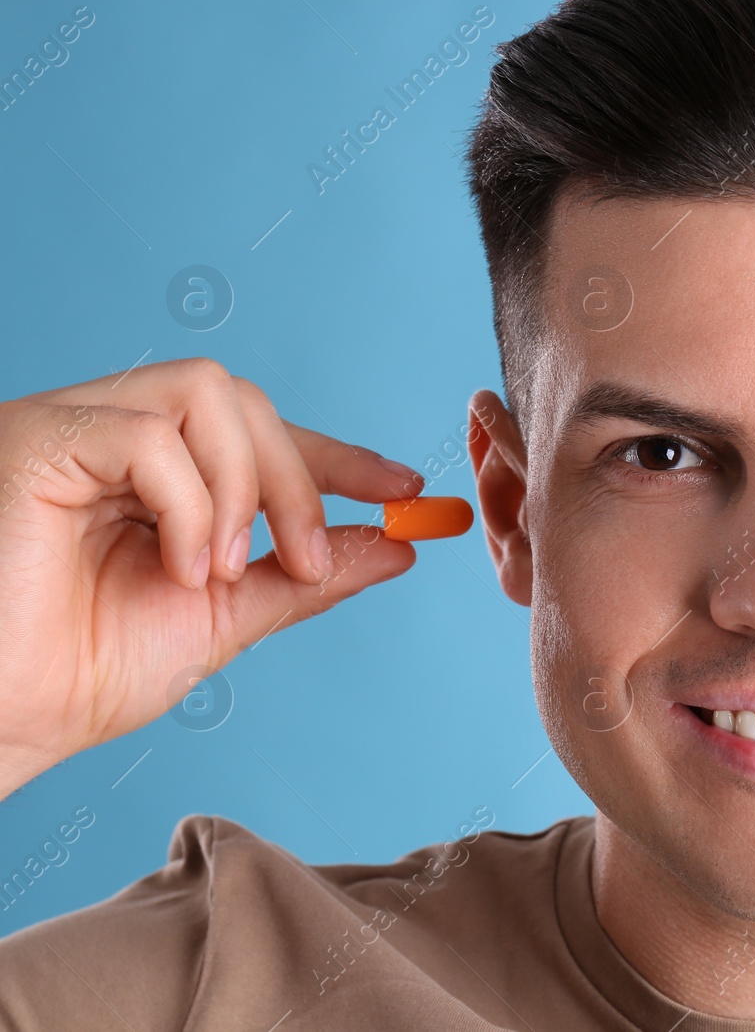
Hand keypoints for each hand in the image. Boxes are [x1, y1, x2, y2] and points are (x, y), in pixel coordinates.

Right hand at [0, 358, 421, 797]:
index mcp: (151, 472)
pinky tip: (180, 568)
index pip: (257, 430)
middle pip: (241, 398)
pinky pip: (145, 434)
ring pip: (204, 393)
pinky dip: (189, 503)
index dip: (335, 455)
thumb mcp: (224, 617)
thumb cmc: (80, 674)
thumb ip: (305, 575)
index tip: (405, 492)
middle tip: (306, 559)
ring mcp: (71, 428)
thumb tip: (397, 547)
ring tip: (222, 572)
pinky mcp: (35, 440)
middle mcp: (110, 433)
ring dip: (242, 487)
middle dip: (298, 478)